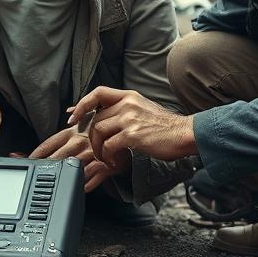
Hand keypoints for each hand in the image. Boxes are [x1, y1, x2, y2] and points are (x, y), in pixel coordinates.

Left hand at [30, 126, 130, 193]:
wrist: (140, 135)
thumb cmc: (117, 128)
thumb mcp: (97, 118)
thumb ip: (80, 117)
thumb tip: (68, 111)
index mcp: (76, 130)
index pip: (50, 142)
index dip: (37, 152)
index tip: (26, 159)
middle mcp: (82, 142)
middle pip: (56, 158)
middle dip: (44, 168)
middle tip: (35, 175)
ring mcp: (93, 154)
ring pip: (72, 170)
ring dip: (64, 178)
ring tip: (56, 184)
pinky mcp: (106, 166)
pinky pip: (91, 180)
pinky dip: (85, 185)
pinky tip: (79, 188)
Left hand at [67, 87, 195, 169]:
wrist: (184, 134)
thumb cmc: (165, 126)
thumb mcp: (143, 108)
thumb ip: (125, 109)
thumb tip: (105, 116)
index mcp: (129, 96)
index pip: (98, 93)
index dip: (82, 104)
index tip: (73, 116)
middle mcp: (127, 104)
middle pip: (95, 118)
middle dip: (91, 136)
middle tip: (96, 150)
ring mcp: (129, 119)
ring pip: (98, 132)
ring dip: (98, 149)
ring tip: (106, 158)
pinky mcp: (132, 135)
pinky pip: (109, 146)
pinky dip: (108, 157)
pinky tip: (114, 163)